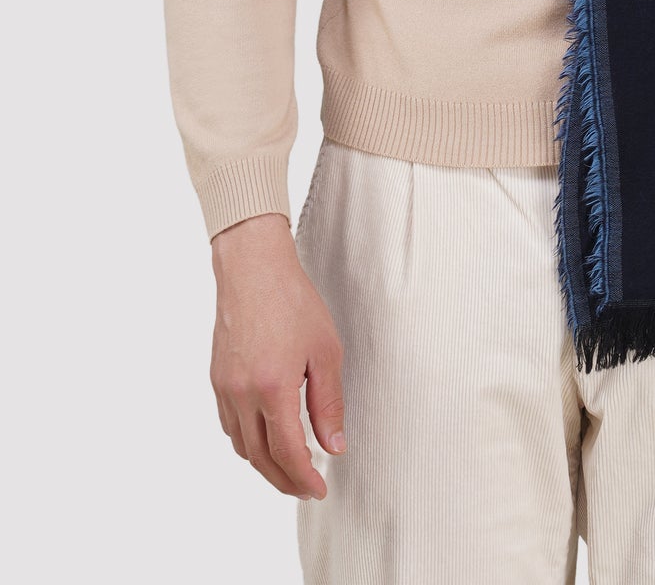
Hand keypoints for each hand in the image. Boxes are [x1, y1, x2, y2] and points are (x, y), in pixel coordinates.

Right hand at [209, 212, 346, 498]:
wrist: (252, 268)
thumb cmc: (292, 301)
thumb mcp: (325, 351)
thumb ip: (328, 403)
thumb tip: (333, 447)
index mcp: (272, 389)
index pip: (288, 453)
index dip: (304, 479)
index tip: (320, 490)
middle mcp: (242, 395)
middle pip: (261, 459)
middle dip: (284, 481)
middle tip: (307, 488)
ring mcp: (225, 388)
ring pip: (242, 446)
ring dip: (265, 464)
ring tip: (290, 467)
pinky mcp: (217, 379)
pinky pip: (230, 425)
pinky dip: (248, 441)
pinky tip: (266, 436)